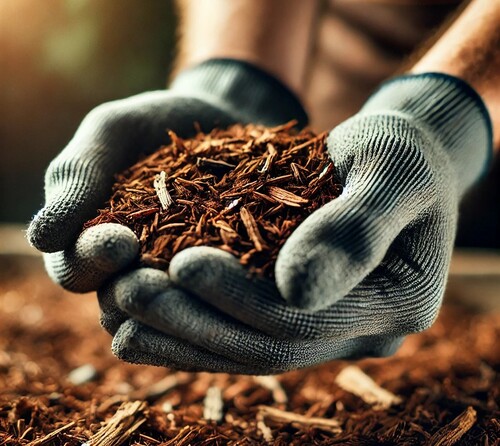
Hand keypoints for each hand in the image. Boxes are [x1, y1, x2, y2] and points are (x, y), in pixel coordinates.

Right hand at [27, 59, 306, 292]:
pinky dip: (230, 300)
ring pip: (171, 317)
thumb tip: (41, 238)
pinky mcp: (225, 279)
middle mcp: (133, 270)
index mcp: (92, 242)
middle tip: (158, 276)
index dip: (91, 262)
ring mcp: (180, 278)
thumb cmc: (156, 122)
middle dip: (136, 294)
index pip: (77, 270)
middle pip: (122, 306)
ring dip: (184, 309)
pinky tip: (249, 288)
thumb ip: (77, 175)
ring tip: (207, 287)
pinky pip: (221, 303)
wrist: (221, 119)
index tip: (117, 240)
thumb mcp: (113, 132)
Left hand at [101, 73, 491, 373]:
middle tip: (129, 293)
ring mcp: (332, 327)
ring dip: (183, 334)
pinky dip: (194, 329)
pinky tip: (144, 319)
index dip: (239, 297)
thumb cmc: (400, 151)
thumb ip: (354, 228)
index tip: (179, 262)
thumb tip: (294, 289)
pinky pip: (244, 334)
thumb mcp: (389, 170)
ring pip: (249, 349)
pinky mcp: (303, 315)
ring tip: (121, 310)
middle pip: (270, 346)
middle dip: (196, 322)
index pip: (305, 317)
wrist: (403, 160)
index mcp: (398, 302)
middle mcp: (366, 331)